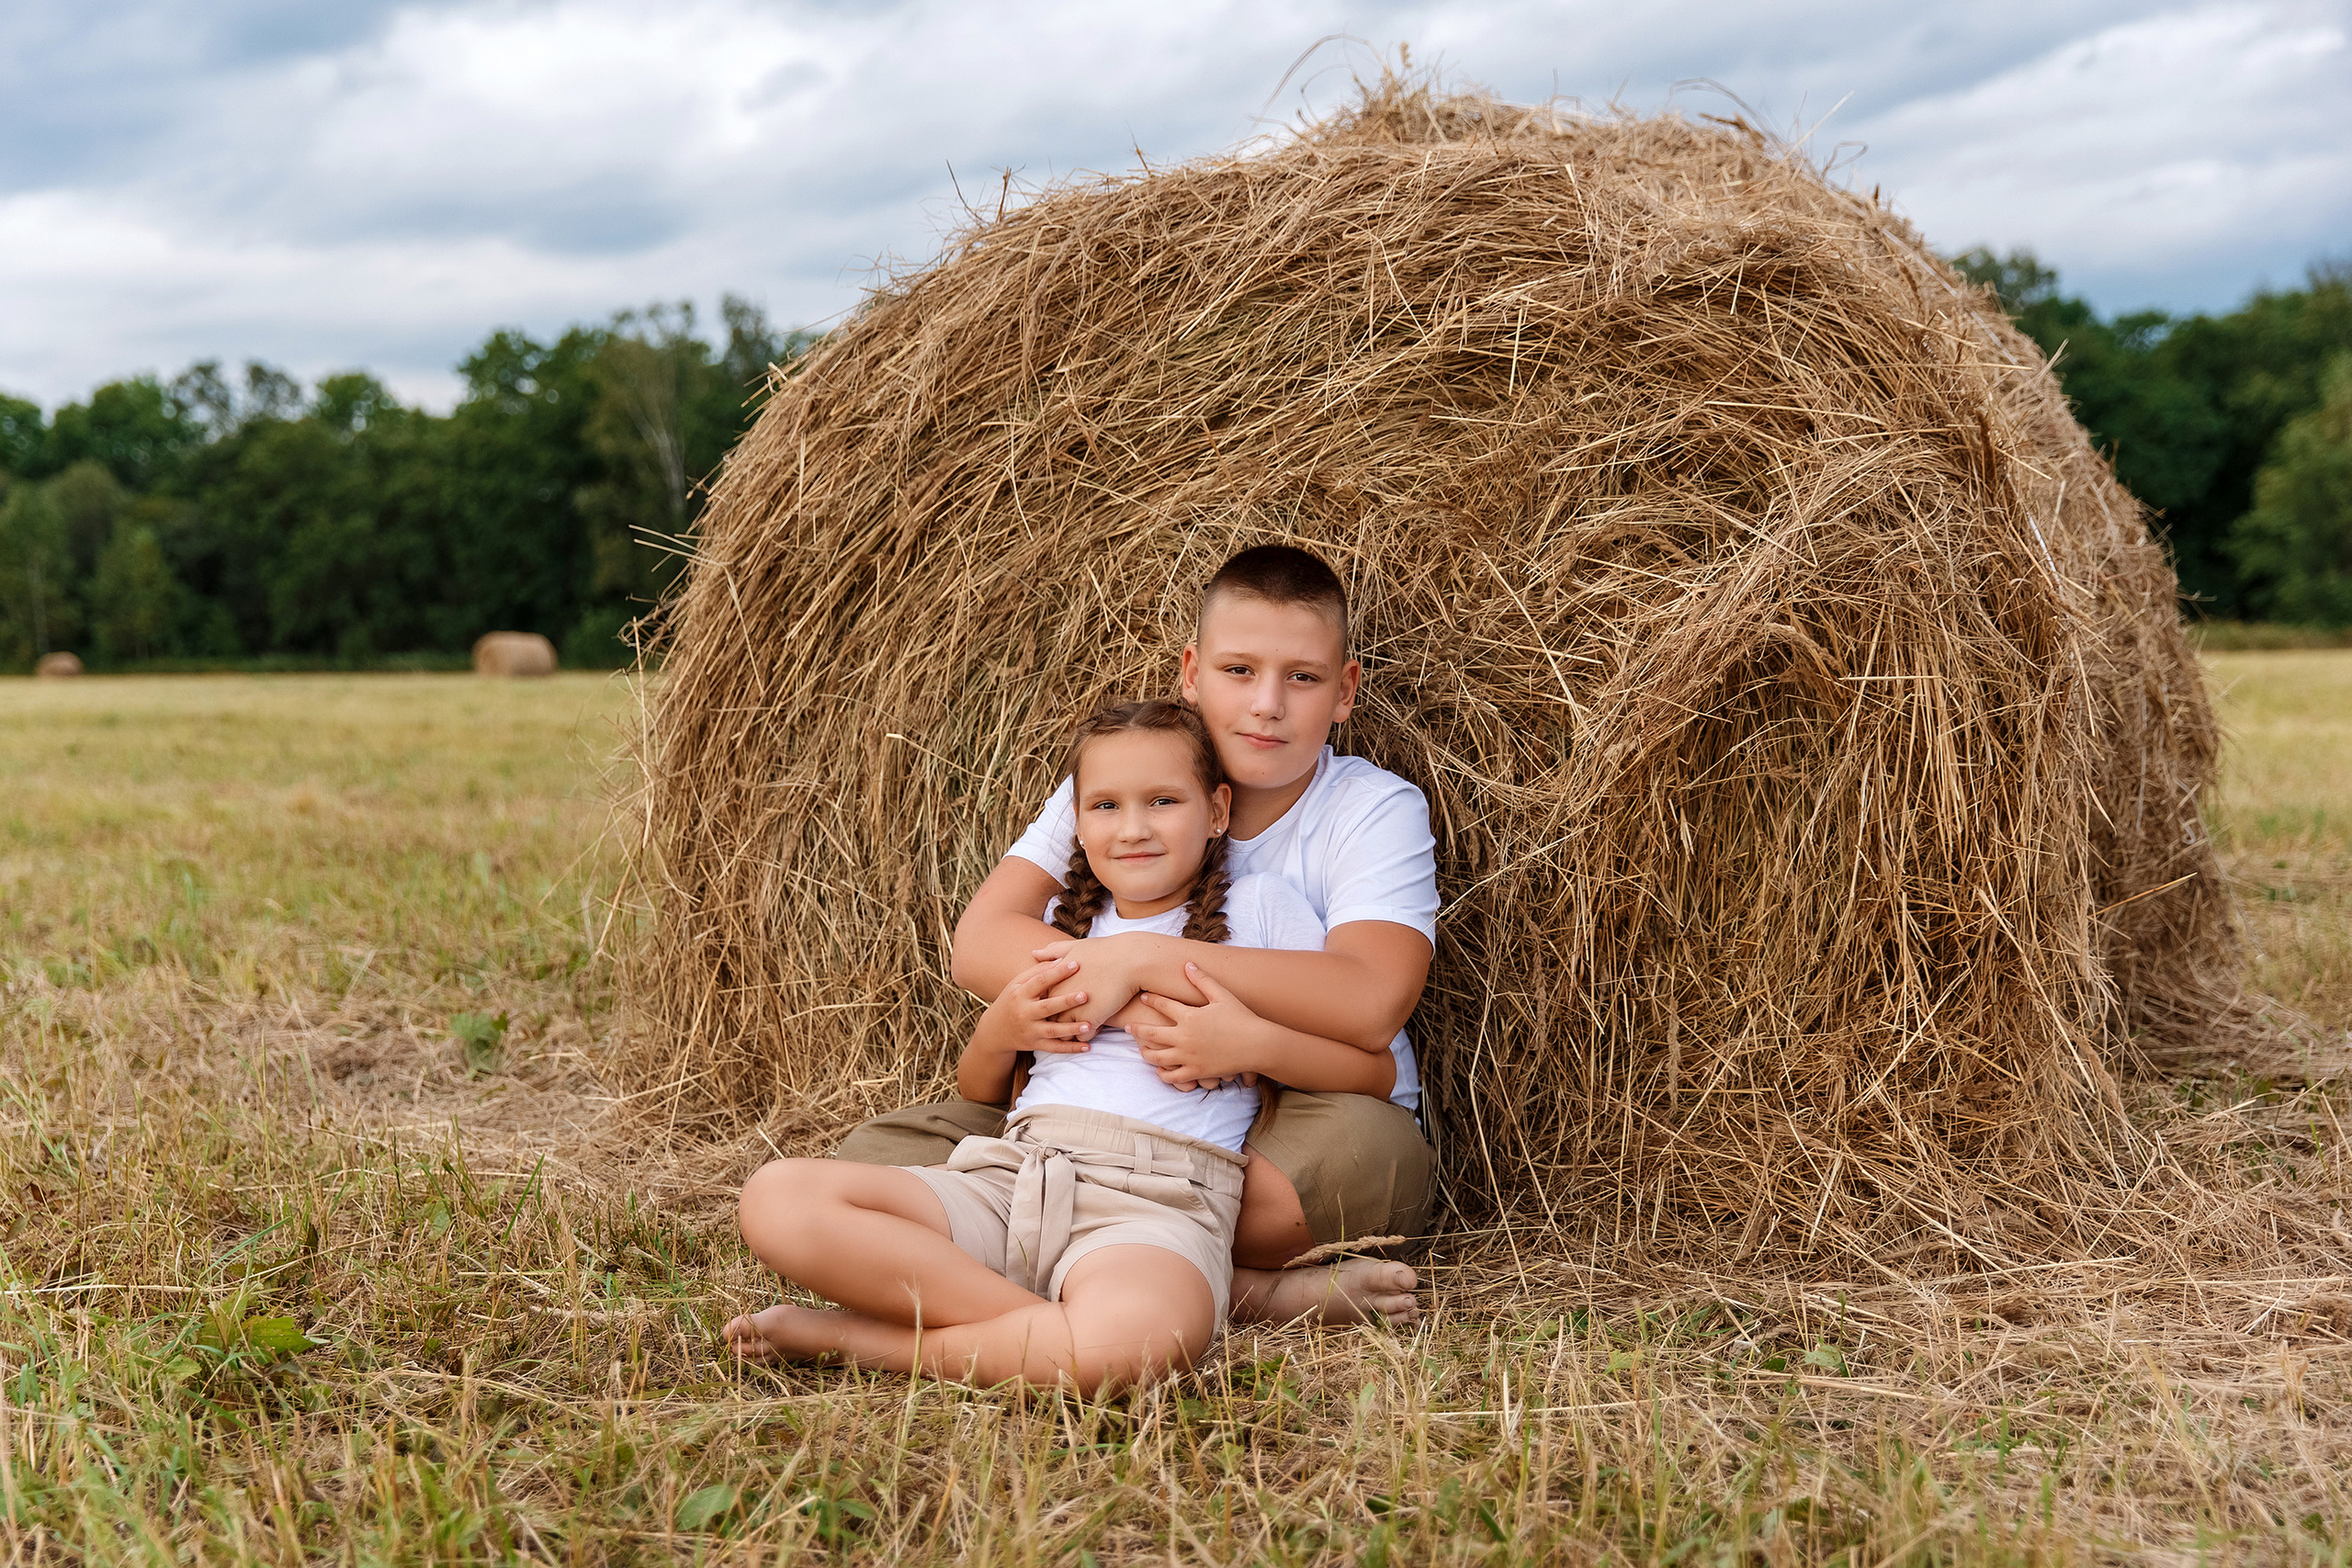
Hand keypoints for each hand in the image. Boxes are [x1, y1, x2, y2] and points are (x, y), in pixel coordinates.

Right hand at [978, 958, 1095, 1055]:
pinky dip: (1070, 1049)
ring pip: (1052, 1031)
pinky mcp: (1035, 1045)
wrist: (995, 1031)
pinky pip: (1054, 1048)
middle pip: (1047, 1007)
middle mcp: (1024, 1013)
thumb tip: (1062, 959)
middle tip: (1085, 995)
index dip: (1057, 973)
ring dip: (1070, 1029)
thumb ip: (1038, 972)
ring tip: (1089, 1024)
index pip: (1039, 982)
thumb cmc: (1013, 1000)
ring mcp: (1030, 1031)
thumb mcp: (1018, 984)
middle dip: (1066, 1001)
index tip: (1076, 964)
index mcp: (1020, 994)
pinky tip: (1087, 1046)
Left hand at [1029, 933, 1162, 1026]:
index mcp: (1052, 980)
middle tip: (1074, 1019)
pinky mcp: (1088, 1019)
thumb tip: (1035, 952)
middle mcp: (1058, 995)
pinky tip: (1099, 1025)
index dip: (1054, 1004)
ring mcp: (1072, 1009)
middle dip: (1059, 1021)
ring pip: (1064, 1031)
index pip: (1043, 1000)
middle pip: (1051, 1018)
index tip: (1066, 1002)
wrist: (1130, 960)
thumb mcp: (1075, 947)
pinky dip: (1090, 1034)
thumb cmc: (1105, 951)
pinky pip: (1082, 1036)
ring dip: (1073, 1031)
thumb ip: (1053, 951)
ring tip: (1086, 1025)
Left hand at [1128, 964, 1267, 1091]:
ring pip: (1156, 1057)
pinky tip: (1160, 1069)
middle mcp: (1184, 1037)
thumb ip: (1202, 980)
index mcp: (1189, 1016)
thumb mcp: (1222, 995)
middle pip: (1150, 1033)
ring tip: (1142, 1049)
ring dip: (1146, 1052)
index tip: (1143, 996)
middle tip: (1128, 1026)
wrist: (1257, 1045)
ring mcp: (1188, 1056)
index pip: (1162, 1005)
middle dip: (1136, 1028)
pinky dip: (1163, 1073)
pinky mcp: (1196, 1071)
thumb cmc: (1241, 1017)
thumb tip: (1187, 964)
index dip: (1151, 999)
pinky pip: (1172, 1076)